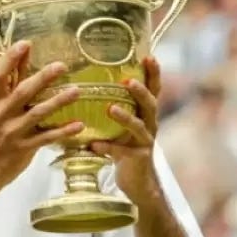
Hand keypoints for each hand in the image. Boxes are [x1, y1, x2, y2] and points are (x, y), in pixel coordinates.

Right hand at [0, 41, 84, 190]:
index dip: (11, 59)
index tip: (26, 44)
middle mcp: (2, 113)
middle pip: (22, 92)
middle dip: (42, 78)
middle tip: (61, 65)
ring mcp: (14, 131)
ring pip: (37, 113)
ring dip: (58, 102)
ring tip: (76, 91)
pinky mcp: (25, 147)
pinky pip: (46, 138)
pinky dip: (62, 131)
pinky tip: (79, 125)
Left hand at [91, 56, 161, 203]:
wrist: (136, 181)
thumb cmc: (124, 147)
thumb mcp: (120, 126)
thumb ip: (110, 107)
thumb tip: (83, 84)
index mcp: (145, 113)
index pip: (153, 89)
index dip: (153, 73)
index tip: (149, 56)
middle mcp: (149, 124)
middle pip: (150, 104)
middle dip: (141, 91)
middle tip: (128, 81)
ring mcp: (144, 142)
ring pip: (138, 126)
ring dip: (125, 117)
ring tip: (110, 109)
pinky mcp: (136, 158)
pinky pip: (120, 151)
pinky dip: (106, 147)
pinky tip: (94, 145)